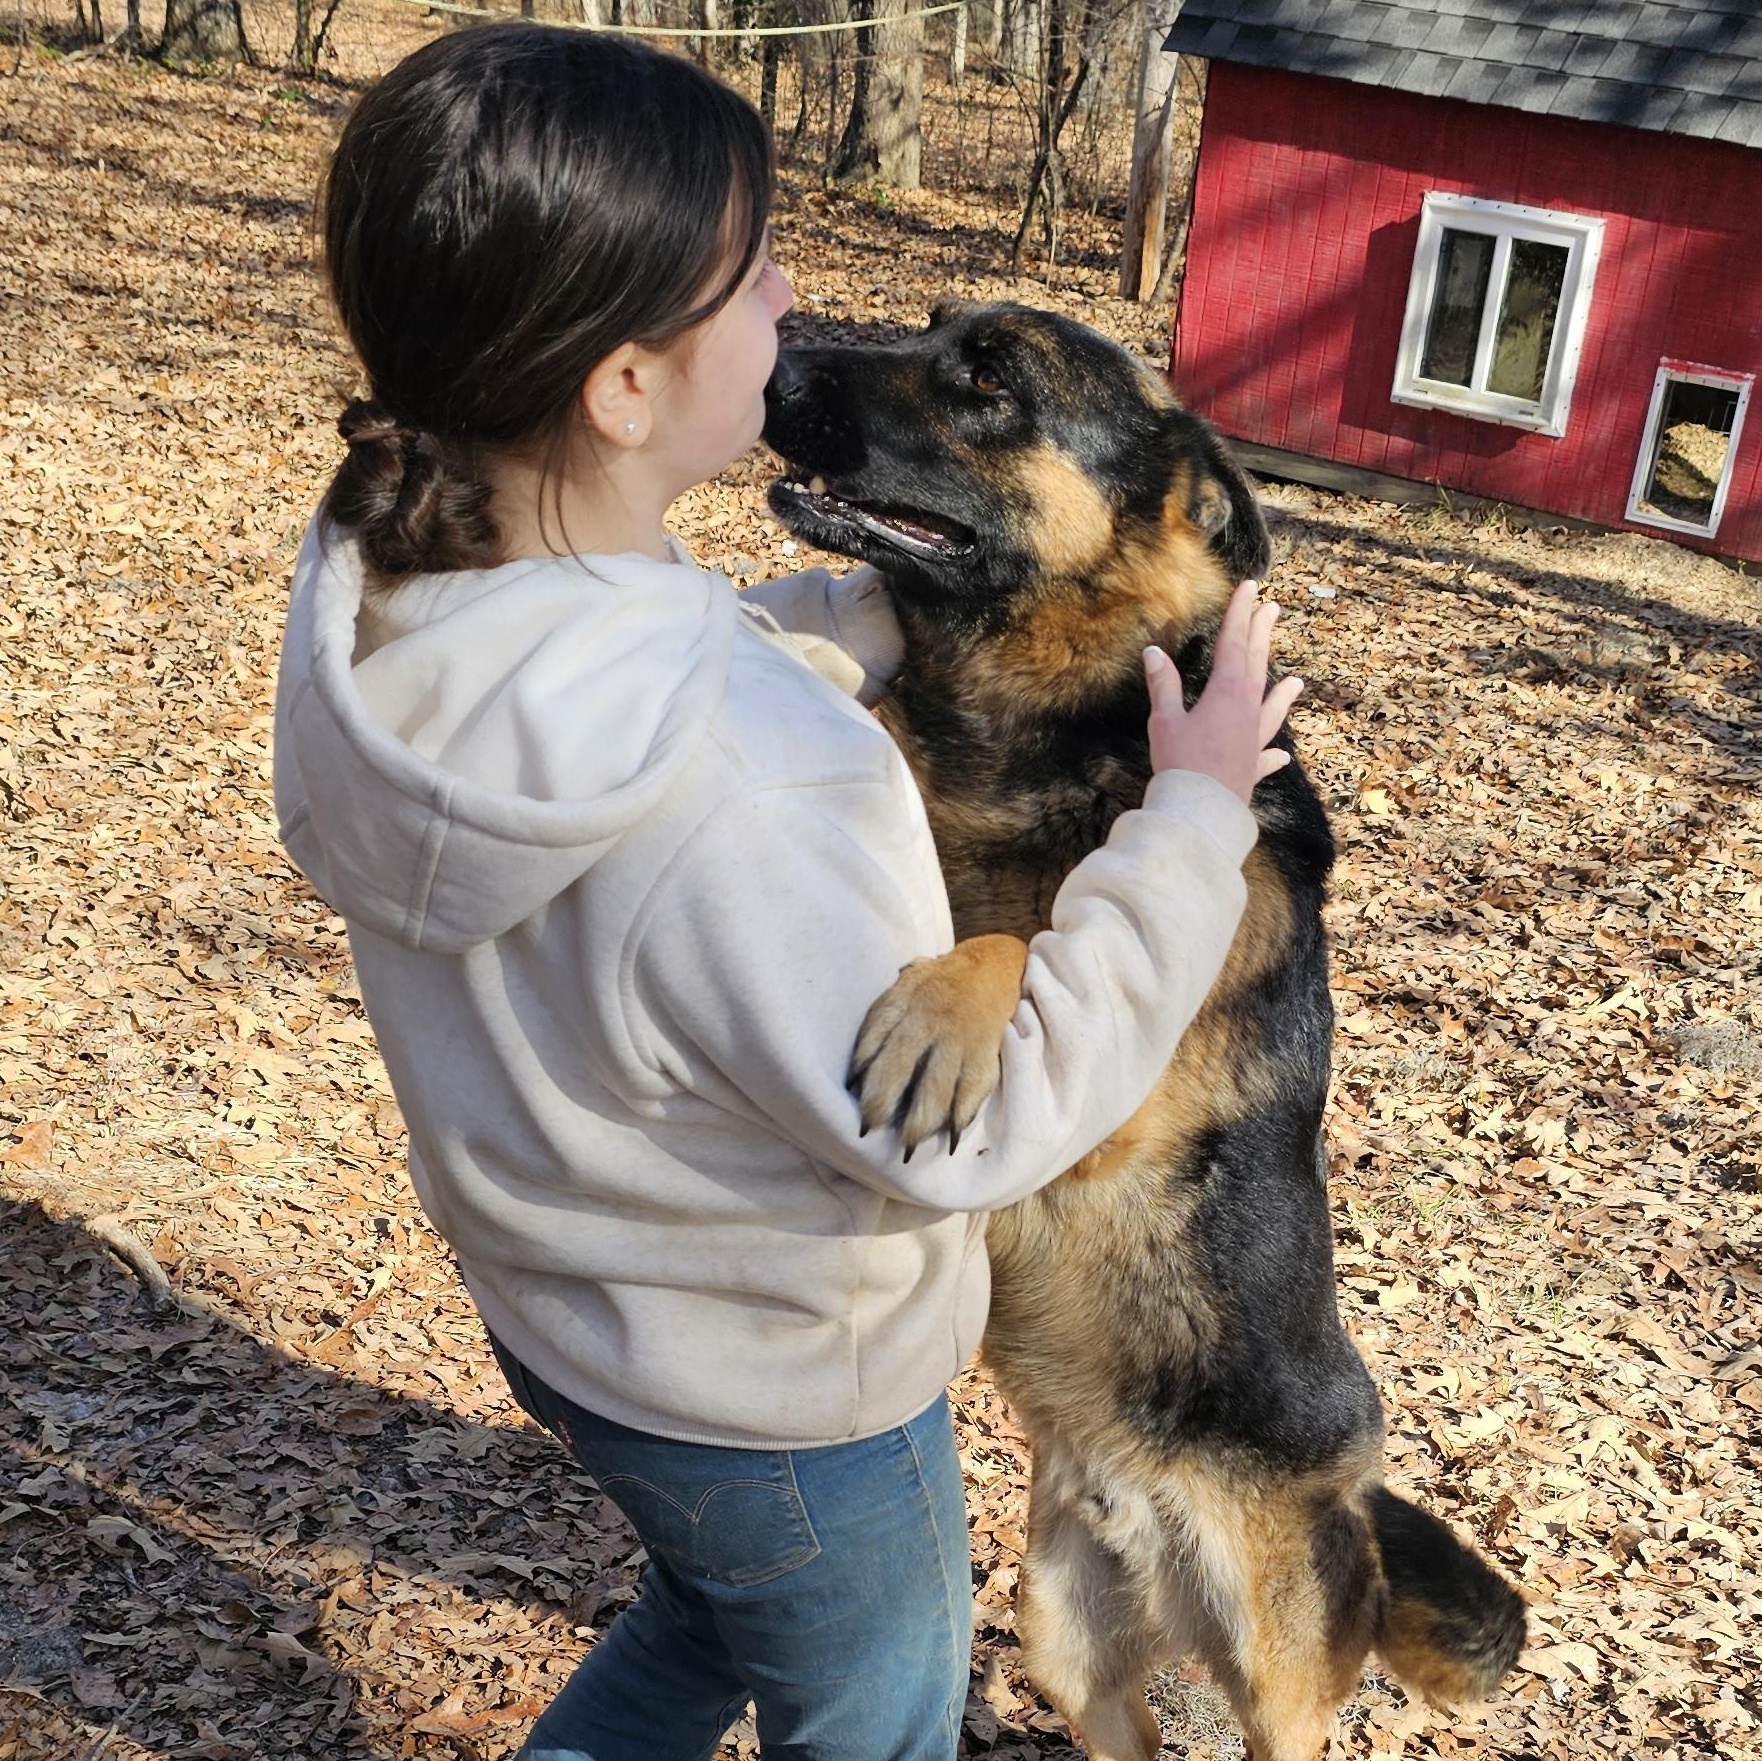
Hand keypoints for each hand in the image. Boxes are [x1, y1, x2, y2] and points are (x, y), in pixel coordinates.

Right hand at [1144, 579, 1303, 804]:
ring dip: (1283, 696)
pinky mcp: (1251, 768)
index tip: (1250, 589)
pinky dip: (1272, 753)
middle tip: (1272, 610)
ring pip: (1272, 711)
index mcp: (1227, 693)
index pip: (1234, 644)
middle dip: (1262, 637)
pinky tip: (1280, 755)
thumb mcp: (1165, 720)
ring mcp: (1254, 741)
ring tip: (1297, 683)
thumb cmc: (1182, 763)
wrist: (1202, 811)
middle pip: (1258, 667)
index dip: (1239, 614)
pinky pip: (1266, 756)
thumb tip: (1154, 653)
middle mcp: (1248, 712)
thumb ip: (1163, 686)